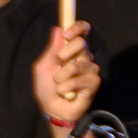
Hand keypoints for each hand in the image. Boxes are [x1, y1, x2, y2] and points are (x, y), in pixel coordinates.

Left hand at [35, 17, 99, 133]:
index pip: (82, 31)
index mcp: (72, 50)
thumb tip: (58, 28)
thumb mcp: (43, 67)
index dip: (78, 27)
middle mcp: (84, 57)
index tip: (67, 33)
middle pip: (81, 43)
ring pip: (77, 65)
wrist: (52, 110)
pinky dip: (67, 87)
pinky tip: (67, 93)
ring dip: (61, 77)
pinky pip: (79, 80)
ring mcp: (91, 70)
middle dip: (65, 54)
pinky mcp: (94, 83)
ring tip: (60, 86)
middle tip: (58, 66)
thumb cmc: (47, 89)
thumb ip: (51, 49)